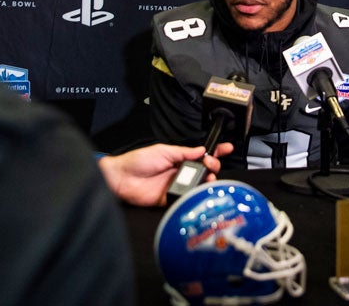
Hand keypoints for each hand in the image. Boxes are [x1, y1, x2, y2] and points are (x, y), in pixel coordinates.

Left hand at [98, 141, 233, 206]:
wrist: (122, 178)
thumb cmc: (138, 160)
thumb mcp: (163, 151)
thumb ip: (183, 152)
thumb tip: (201, 150)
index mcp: (178, 159)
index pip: (200, 155)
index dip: (214, 152)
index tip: (226, 148)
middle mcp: (179, 173)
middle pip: (203, 171)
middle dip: (213, 166)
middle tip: (212, 165)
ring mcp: (176, 186)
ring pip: (197, 185)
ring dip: (206, 181)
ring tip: (208, 177)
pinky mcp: (170, 199)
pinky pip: (185, 199)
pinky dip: (193, 196)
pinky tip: (197, 191)